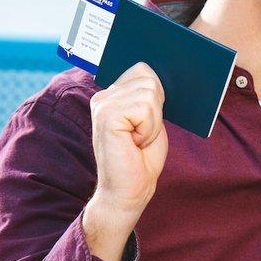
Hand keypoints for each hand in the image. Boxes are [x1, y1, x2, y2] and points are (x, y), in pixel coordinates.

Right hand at [83, 63, 166, 260]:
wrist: (129, 191)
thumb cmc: (141, 159)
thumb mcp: (151, 120)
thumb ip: (150, 95)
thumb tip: (158, 71)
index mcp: (112, 94)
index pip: (143, 69)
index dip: (156, 97)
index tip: (144, 123)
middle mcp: (103, 96)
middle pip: (149, 80)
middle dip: (156, 111)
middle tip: (141, 135)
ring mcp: (103, 104)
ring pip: (150, 94)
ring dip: (152, 123)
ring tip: (137, 140)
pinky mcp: (107, 116)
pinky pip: (145, 108)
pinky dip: (148, 129)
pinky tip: (134, 143)